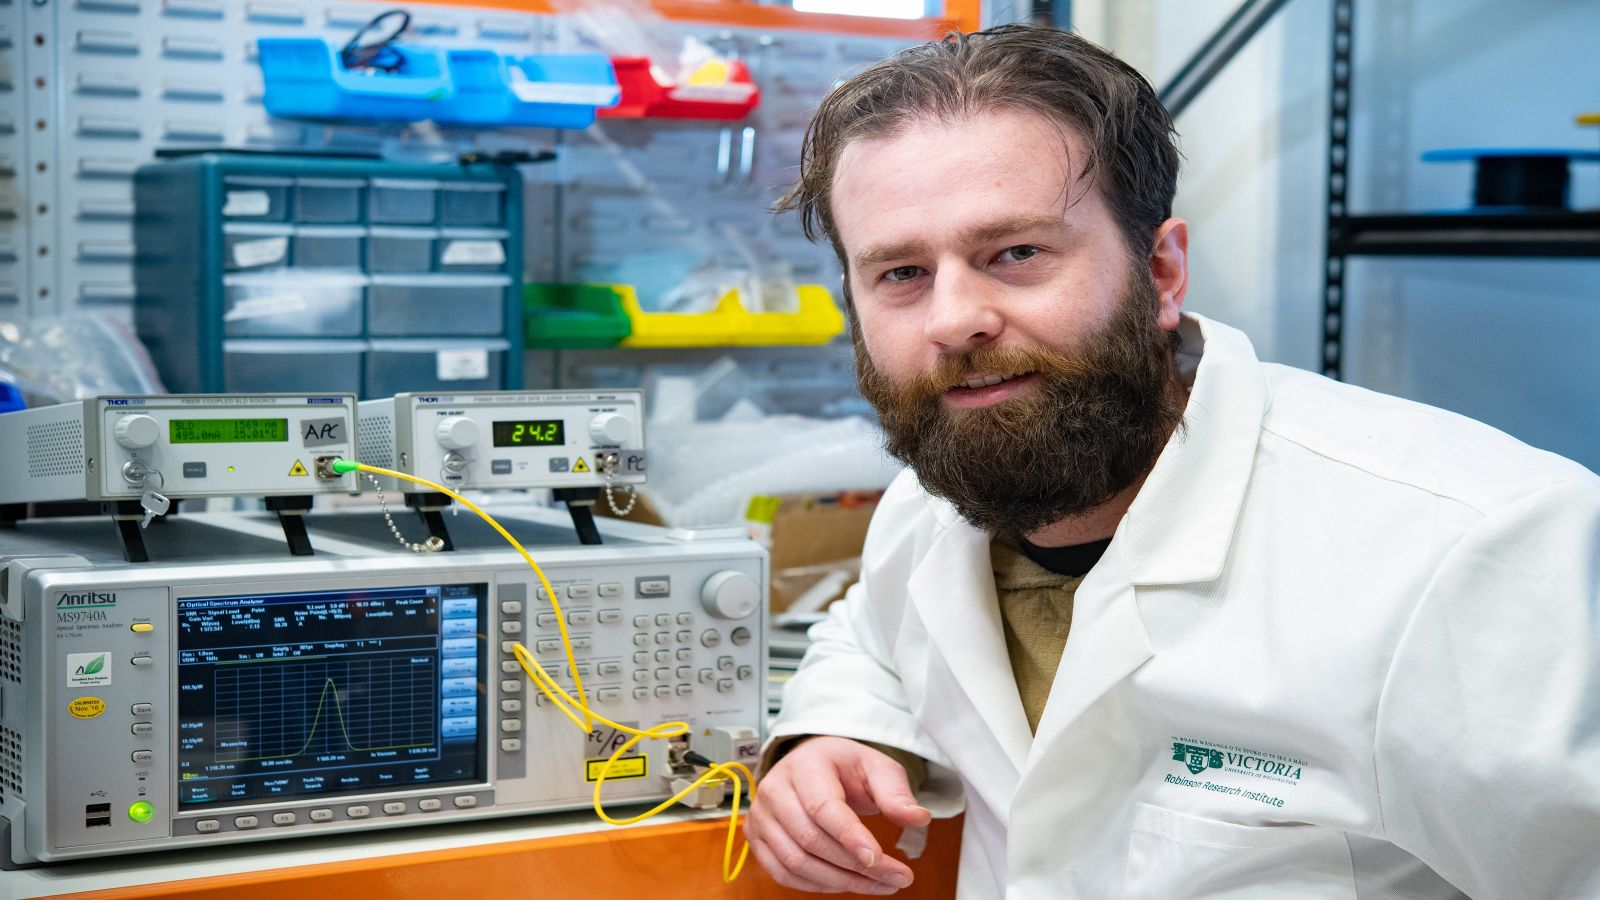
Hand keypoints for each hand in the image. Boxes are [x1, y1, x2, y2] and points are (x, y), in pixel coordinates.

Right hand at [745, 737, 933, 893]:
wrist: (811, 764)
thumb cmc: (844, 767)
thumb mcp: (876, 768)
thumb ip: (896, 792)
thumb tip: (918, 818)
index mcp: (804, 765)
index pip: (822, 806)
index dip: (850, 837)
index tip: (879, 859)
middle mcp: (775, 788)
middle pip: (810, 839)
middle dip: (855, 866)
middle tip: (897, 878)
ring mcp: (761, 815)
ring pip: (796, 862)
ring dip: (841, 882)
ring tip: (879, 884)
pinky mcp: (757, 837)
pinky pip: (783, 873)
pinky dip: (817, 886)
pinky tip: (848, 883)